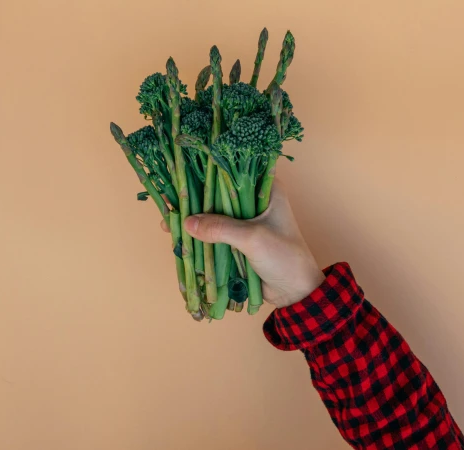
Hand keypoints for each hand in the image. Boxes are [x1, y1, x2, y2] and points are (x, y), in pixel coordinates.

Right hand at [160, 181, 323, 307]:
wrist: (296, 291)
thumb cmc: (284, 257)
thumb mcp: (253, 239)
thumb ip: (221, 228)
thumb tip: (187, 223)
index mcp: (266, 190)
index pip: (234, 171)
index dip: (209, 171)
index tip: (183, 173)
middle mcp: (254, 201)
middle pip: (218, 194)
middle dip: (194, 198)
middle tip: (169, 200)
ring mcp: (244, 221)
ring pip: (213, 215)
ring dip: (193, 219)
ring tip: (167, 221)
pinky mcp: (237, 240)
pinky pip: (213, 234)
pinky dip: (197, 235)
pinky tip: (177, 236)